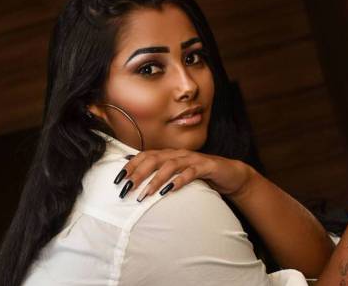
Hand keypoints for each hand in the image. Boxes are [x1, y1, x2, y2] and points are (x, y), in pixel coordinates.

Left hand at [113, 148, 253, 201]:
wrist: (229, 173)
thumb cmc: (199, 175)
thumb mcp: (177, 173)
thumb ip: (160, 173)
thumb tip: (136, 178)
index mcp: (169, 154)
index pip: (145, 155)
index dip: (131, 165)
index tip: (118, 179)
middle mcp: (178, 153)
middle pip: (154, 159)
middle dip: (138, 173)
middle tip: (126, 188)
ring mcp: (192, 159)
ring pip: (170, 166)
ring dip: (155, 180)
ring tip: (145, 194)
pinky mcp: (206, 166)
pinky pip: (190, 172)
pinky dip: (179, 180)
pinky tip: (170, 190)